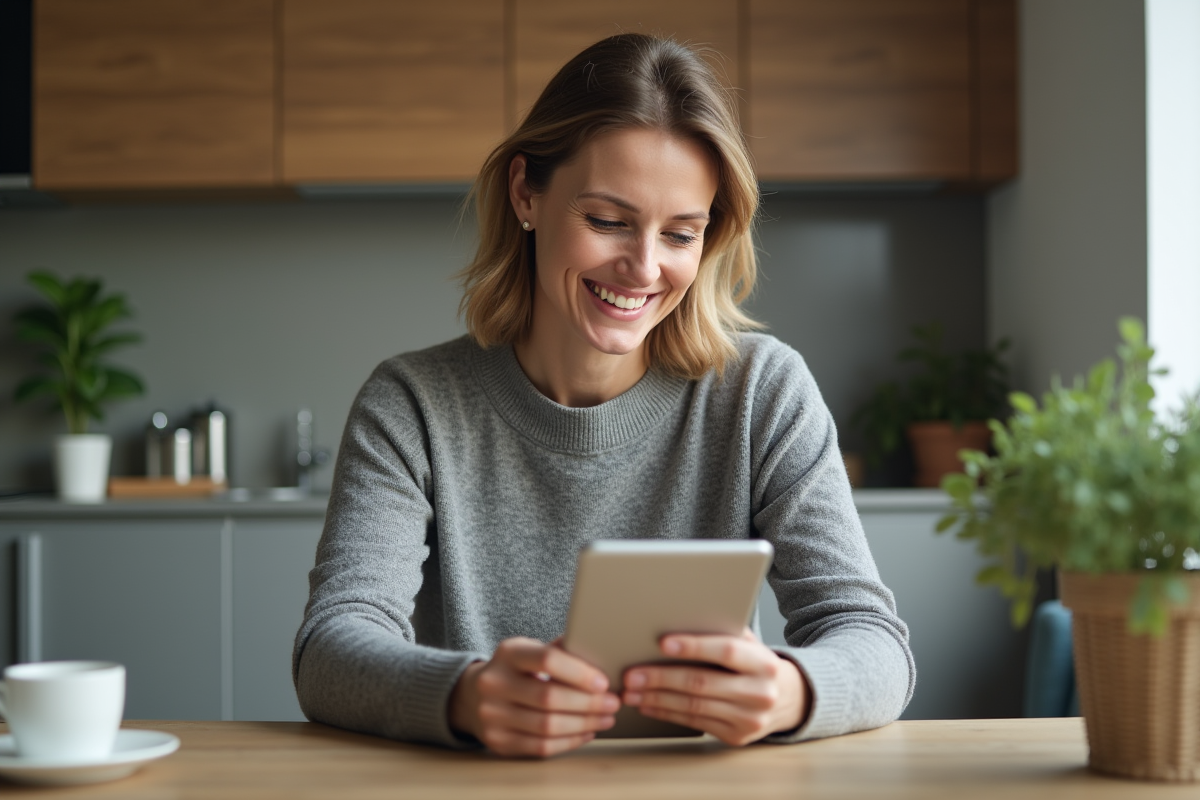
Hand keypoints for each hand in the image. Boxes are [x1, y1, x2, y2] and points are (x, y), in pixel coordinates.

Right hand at [448, 637, 619, 756]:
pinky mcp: (497, 741)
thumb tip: (602, 654)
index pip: (547, 660)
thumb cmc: (516, 670)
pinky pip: (540, 747)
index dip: (579, 672)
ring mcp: (492, 715)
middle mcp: (494, 683)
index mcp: (508, 653)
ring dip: (584, 724)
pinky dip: (569, 741)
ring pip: (547, 726)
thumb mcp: (530, 651)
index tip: (604, 682)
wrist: (472, 695)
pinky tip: (587, 733)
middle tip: (612, 703)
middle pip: (549, 697)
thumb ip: (560, 650)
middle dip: (588, 703)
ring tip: (605, 718)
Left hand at [621, 629, 808, 745]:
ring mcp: (749, 719)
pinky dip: (667, 713)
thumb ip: (724, 632)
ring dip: (657, 699)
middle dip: (662, 678)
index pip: (727, 651)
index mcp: (764, 662)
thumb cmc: (757, 663)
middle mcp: (760, 693)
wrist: (790, 699)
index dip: (694, 646)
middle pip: (702, 684)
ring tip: (632, 691)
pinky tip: (649, 704)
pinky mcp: (736, 736)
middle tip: (632, 674)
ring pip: (694, 707)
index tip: (663, 642)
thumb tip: (678, 616)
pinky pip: (695, 723)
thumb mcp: (750, 643)